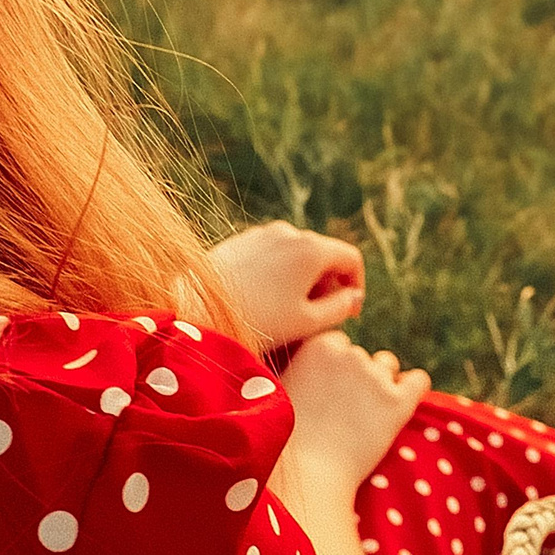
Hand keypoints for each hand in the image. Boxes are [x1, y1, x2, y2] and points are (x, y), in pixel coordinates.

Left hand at [209, 221, 365, 350]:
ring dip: (304, 277)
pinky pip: (274, 253)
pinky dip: (280, 271)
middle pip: (324, 253)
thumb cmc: (258, 319)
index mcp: (312, 249)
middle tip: (319, 316)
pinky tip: (265, 299)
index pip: (351, 258)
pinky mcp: (242, 239)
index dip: (356, 285)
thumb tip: (354, 297)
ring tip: (290, 309)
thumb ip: (340, 308)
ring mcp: (263, 233)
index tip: (348, 311)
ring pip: (298, 253)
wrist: (197, 308)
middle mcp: (290, 232)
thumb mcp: (307, 322)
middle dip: (328, 283)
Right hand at [276, 331, 428, 499]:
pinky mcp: (399, 402)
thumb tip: (329, 357)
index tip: (327, 392)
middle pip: (363, 356)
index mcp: (320, 346)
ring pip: (388, 366)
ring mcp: (376, 377)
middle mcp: (350, 354)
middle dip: (357, 377)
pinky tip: (400, 405)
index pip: (339, 343)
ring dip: (381, 383)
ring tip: (363, 416)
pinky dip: (414, 388)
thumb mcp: (287, 388)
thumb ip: (308, 365)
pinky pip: (419, 380)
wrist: (310, 477)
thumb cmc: (291, 440)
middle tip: (342, 411)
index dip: (335, 368)